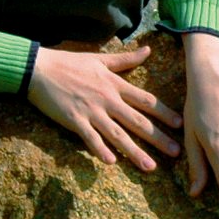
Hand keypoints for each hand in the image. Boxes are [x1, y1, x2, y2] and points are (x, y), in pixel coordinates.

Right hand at [27, 43, 183, 170]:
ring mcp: (91, 110)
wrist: (38, 67)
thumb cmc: (68, 62)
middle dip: (158, 138)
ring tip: (150, 167)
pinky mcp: (74, 119)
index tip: (180, 124)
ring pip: (117, 134)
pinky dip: (100, 149)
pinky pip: (90, 138)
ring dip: (135, 151)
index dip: (164, 113)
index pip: (145, 100)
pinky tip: (111, 162)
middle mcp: (107, 99)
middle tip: (176, 152)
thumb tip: (148, 51)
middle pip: (137, 121)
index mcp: (114, 84)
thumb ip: (126, 59)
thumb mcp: (99, 58)